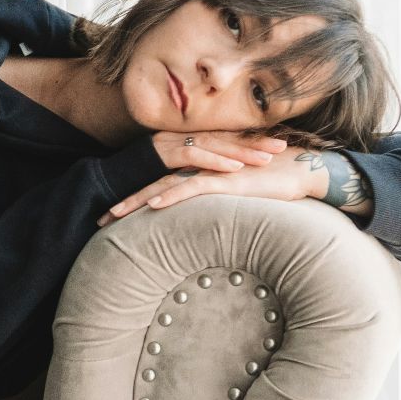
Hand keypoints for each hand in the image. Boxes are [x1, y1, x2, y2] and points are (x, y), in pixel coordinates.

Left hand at [100, 146, 323, 226]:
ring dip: (138, 200)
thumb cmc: (271, 186)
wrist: (301, 171)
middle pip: (153, 184)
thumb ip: (215, 208)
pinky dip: (172, 195)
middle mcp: (199, 170)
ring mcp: (211, 173)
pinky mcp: (226, 180)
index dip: (134, 201)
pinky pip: (193, 187)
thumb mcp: (235, 200)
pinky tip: (154, 205)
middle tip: (99, 221)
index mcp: (199, 174)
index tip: (112, 220)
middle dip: (125, 203)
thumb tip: (202, 229)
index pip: (159, 186)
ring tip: (113, 215)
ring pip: (165, 185)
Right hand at [150, 130, 287, 173]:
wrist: (105, 179)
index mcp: (186, 137)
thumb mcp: (173, 174)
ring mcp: (169, 142)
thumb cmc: (140, 180)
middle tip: (283, 147)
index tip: (278, 143)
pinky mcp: (159, 154)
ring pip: (212, 143)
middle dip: (254, 141)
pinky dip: (214, 161)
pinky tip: (234, 168)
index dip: (250, 138)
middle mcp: (180, 135)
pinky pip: (191, 156)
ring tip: (265, 158)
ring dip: (240, 151)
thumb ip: (196, 172)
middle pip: (223, 136)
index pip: (224, 136)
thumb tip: (223, 181)